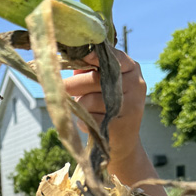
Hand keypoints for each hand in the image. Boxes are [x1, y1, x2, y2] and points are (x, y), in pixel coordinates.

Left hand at [62, 48, 146, 164]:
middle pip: (95, 79)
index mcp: (131, 68)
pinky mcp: (121, 124)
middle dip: (73, 84)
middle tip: (60, 87)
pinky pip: (90, 118)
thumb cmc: (105, 105)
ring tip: (84, 109)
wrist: (122, 141)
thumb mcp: (100, 83)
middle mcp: (136, 84)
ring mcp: (131, 105)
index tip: (82, 55)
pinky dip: (84, 121)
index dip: (95, 55)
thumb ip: (88, 69)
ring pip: (90, 100)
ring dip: (80, 105)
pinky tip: (90, 122)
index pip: (114, 57)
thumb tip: (66, 57)